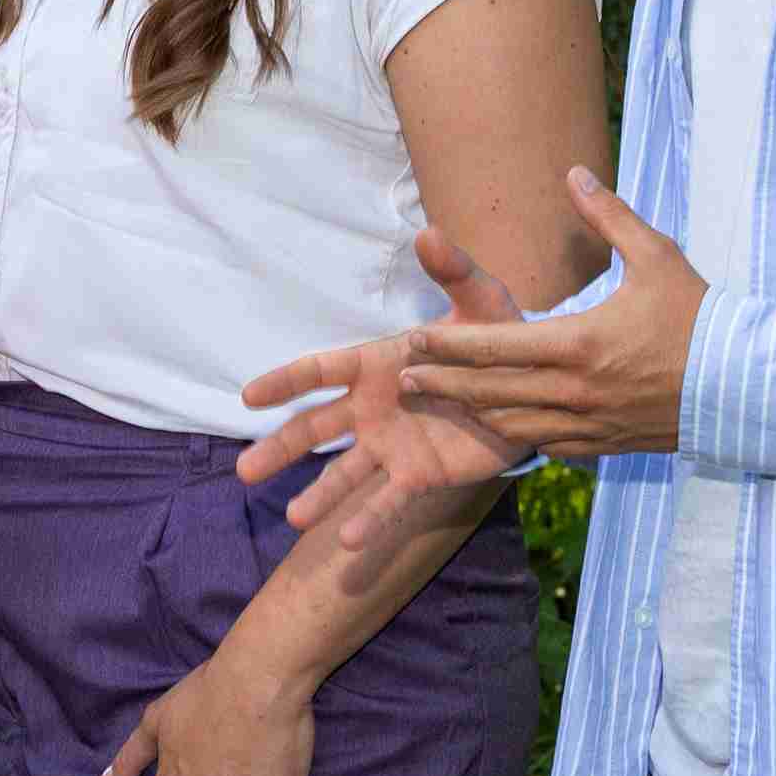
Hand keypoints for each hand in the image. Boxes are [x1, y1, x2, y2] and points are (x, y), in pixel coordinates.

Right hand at [233, 225, 533, 551]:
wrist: (532, 388)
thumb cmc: (499, 338)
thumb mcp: (481, 301)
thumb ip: (453, 272)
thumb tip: (428, 232)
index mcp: (376, 364)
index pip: (319, 372)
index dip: (285, 382)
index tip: (248, 396)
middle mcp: (372, 408)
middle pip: (315, 428)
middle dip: (280, 448)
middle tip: (243, 471)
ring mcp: (392, 445)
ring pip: (344, 473)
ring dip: (319, 495)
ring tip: (294, 518)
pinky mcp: (419, 475)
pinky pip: (389, 501)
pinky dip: (369, 520)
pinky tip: (349, 542)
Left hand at [392, 171, 701, 461]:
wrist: (747, 385)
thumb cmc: (700, 317)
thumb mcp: (656, 256)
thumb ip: (608, 216)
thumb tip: (574, 173)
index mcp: (581, 343)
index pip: (497, 346)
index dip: (450, 347)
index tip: (414, 342)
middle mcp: (577, 390)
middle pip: (492, 391)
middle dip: (443, 385)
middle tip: (405, 378)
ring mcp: (590, 423)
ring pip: (514, 424)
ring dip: (472, 413)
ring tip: (439, 401)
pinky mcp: (606, 444)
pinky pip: (548, 443)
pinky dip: (517, 433)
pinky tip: (499, 423)